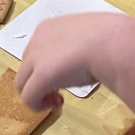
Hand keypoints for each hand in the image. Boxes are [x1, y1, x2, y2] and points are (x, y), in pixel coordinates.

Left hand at [15, 13, 134, 111]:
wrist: (111, 42)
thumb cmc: (108, 38)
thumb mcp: (86, 37)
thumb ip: (78, 45)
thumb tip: (87, 55)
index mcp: (47, 28)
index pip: (37, 51)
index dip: (47, 67)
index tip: (65, 75)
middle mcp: (36, 40)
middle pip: (27, 67)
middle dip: (40, 81)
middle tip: (60, 91)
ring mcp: (35, 58)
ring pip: (22, 82)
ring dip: (38, 94)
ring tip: (58, 98)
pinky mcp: (40, 76)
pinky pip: (28, 98)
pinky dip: (38, 105)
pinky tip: (57, 103)